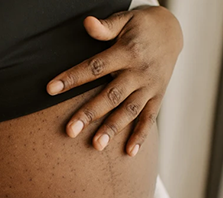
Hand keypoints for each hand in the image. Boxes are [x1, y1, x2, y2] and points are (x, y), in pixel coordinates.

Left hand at [46, 6, 182, 155]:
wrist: (172, 31)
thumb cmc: (140, 26)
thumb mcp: (124, 20)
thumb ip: (106, 27)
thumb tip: (87, 23)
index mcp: (127, 51)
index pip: (95, 67)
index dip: (72, 78)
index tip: (50, 89)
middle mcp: (139, 71)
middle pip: (111, 95)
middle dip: (90, 114)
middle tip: (70, 131)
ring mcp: (150, 86)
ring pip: (129, 110)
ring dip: (113, 128)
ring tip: (96, 146)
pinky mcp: (158, 96)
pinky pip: (150, 118)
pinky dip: (141, 136)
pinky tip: (129, 153)